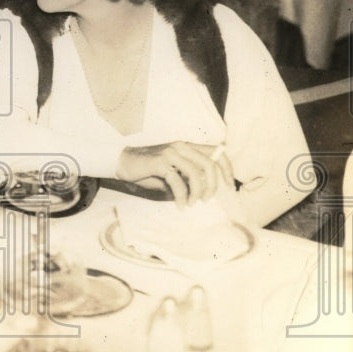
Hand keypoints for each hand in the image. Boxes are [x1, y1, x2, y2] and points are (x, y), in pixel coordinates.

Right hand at [116, 142, 234, 207]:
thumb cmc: (148, 169)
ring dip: (197, 192)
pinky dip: (182, 196)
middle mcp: (181, 146)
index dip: (227, 168)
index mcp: (187, 146)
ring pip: (196, 173)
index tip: (229, 185)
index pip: (216, 152)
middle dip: (213, 185)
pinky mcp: (160, 162)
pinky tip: (181, 205)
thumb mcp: (172, 172)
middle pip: (210, 163)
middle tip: (207, 200)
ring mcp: (171, 152)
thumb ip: (188, 177)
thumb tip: (204, 190)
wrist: (123, 162)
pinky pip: (178, 181)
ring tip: (192, 204)